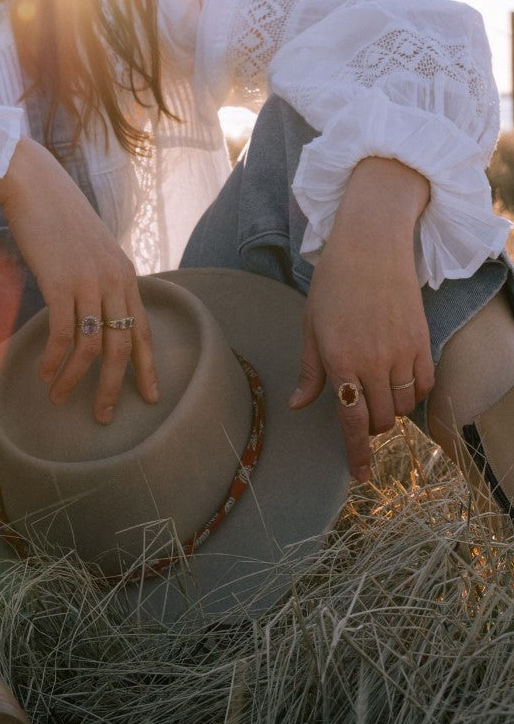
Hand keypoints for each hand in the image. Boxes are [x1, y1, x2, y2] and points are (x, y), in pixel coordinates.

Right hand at [0, 138, 158, 422]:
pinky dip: (54, 360)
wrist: (34, 185)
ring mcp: (88, 282)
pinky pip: (62, 335)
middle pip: (121, 347)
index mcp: (125, 274)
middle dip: (112, 387)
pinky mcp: (60, 283)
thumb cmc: (58, 216)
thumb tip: (96, 311)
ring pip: (90, 347)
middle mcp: (113, 280)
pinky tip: (43, 373)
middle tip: (102, 415)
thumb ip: (100, 278)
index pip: (143, 329)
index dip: (148, 367)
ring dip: (74, 379)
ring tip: (58, 398)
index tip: (151, 397)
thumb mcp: (91, 249)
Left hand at [287, 158, 434, 481]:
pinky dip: (413, 392)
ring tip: (376, 390)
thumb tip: (300, 405)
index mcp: (340, 360)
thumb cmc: (333, 284)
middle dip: (368, 425)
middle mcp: (373, 362)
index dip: (357, 454)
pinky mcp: (422, 342)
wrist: (370, 247)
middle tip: (358, 410)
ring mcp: (401, 353)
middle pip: (378, 419)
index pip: (351, 421)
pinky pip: (424, 385)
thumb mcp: (311, 325)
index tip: (361, 476)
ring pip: (402, 407)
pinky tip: (399, 380)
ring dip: (389, 409)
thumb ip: (310, 370)